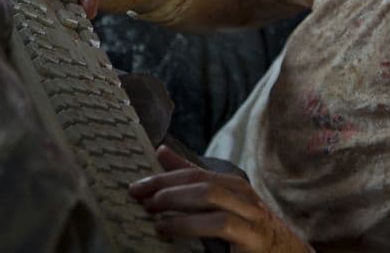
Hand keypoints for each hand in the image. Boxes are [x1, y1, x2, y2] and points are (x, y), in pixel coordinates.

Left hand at [129, 146, 312, 252]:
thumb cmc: (249, 233)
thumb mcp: (220, 205)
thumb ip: (192, 180)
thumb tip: (163, 151)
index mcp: (234, 185)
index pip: (195, 172)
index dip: (163, 176)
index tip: (136, 185)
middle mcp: (243, 195)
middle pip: (201, 181)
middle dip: (165, 186)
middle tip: (138, 197)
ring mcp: (251, 215)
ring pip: (211, 196)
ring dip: (176, 201)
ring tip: (151, 211)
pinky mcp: (253, 237)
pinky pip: (221, 224)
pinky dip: (191, 224)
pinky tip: (170, 230)